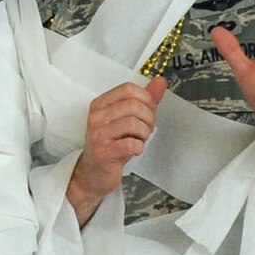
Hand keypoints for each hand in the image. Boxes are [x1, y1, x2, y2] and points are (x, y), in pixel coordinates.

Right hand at [69, 76, 167, 217]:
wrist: (94, 173)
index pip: (128, 89)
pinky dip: (138, 147)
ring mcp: (97, 134)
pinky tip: (134, 150)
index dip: (146, 99)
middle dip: (148, 118)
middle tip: (146, 129)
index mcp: (101, 104)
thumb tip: (160, 82)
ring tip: (139, 140)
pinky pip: (130, 144)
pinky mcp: (103, 152)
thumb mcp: (127, 119)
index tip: (148, 111)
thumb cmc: (111, 145)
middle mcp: (96, 117)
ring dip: (144, 134)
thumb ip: (145, 100)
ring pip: (133, 123)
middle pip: (133, 105)